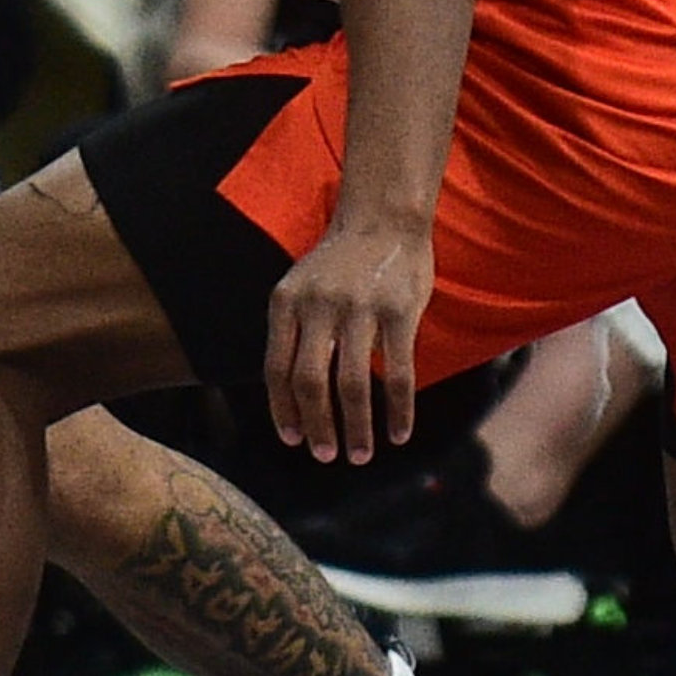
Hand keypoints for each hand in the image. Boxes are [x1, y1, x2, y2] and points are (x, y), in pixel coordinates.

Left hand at [268, 210, 432, 463]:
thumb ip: (292, 333)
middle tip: (325, 456)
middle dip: (316, 426)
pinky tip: (399, 433)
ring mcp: (359, 309)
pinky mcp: (399, 313)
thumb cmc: (338, 264)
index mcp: (286, 302)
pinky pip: (398, 374)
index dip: (283, 409)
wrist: (382, 219)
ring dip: (355, 428)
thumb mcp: (300, 289)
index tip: (292, 440)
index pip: (275, 368)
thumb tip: (289, 397)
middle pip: (309, 381)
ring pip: (352, 384)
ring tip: (360, 455)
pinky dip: (398, 410)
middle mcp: (317, 306)